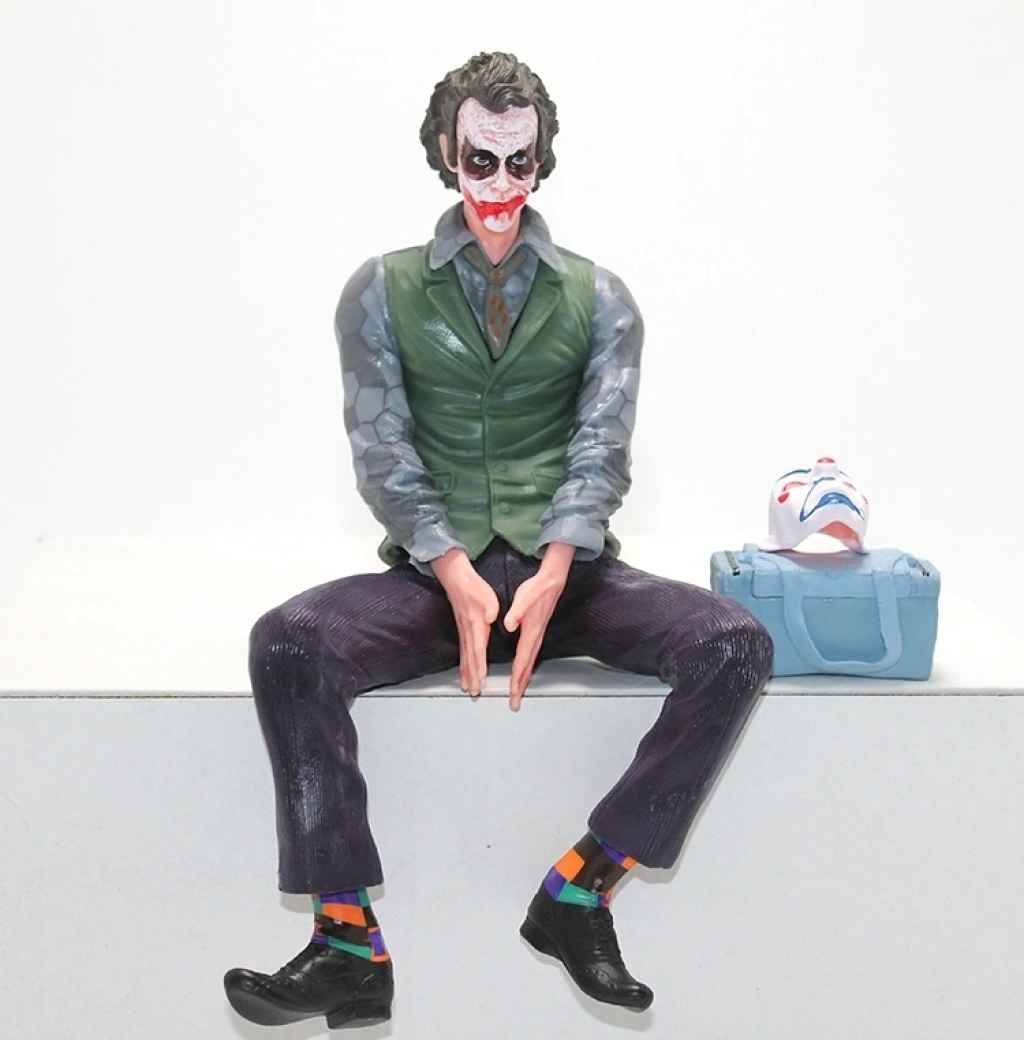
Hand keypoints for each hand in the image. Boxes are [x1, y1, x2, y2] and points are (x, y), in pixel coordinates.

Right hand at [431, 548, 498, 696]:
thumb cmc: (473, 587)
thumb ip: (491, 608)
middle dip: (472, 675)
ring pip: (464, 656)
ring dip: (466, 673)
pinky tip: (463, 673)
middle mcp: (468, 630)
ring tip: (467, 688)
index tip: (481, 678)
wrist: (455, 579)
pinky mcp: (461, 630)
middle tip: (475, 691)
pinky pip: (462, 651)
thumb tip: (492, 618)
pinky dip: (462, 664)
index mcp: (476, 623)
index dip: (479, 663)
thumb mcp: (487, 595)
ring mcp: (463, 631)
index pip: (478, 647)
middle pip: (470, 657)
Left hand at [503, 542, 574, 710]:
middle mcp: (535, 636)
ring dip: (523, 679)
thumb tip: (508, 625)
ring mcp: (537, 635)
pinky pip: (530, 655)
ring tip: (518, 692)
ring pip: (530, 662)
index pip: (522, 659)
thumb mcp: (525, 596)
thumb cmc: (538, 588)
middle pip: (527, 666)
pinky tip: (522, 671)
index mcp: (531, 630)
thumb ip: (517, 612)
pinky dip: (526, 667)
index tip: (513, 691)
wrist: (553, 581)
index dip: (517, 677)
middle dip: (520, 686)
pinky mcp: (536, 632)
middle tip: (515, 702)